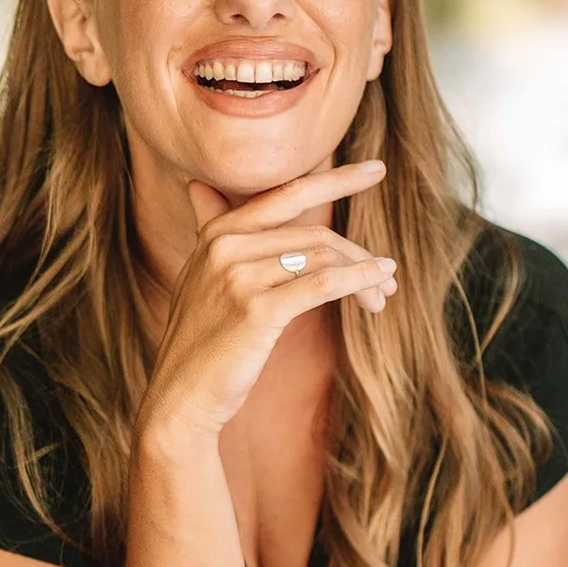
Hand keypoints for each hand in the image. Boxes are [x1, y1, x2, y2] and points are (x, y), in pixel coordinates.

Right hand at [139, 160, 396, 439]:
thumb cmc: (199, 340)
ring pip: (322, 259)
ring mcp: (238, 276)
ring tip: (383, 295)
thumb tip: (196, 185)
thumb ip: (208, 230)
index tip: (375, 170)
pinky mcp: (256, 310)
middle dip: (358, 253)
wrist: (180, 396)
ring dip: (364, 275)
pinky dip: (358, 281)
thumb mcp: (198, 276)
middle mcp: (225, 246)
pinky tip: (378, 286)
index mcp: (217, 233)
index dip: (336, 179)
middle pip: (314, 234)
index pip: (287, 194)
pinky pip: (322, 285)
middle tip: (387, 275)